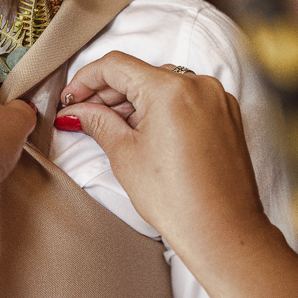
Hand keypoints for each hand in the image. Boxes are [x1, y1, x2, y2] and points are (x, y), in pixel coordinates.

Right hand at [55, 51, 268, 257]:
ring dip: (134, 99)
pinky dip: (161, 106)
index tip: (70, 97)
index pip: (115, 65)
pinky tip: (143, 129)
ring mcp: (216, 97)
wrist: (224, 232)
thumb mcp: (125, 156)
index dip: (85, 79)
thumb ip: (98, 122)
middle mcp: (198, 84)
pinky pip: (185, 96)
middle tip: (82, 114)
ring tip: (112, 126)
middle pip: (139, 72)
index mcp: (170, 89)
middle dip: (108, 92)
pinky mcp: (226, 113)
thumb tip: (76, 111)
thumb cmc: (177, 200)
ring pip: (162, 83)